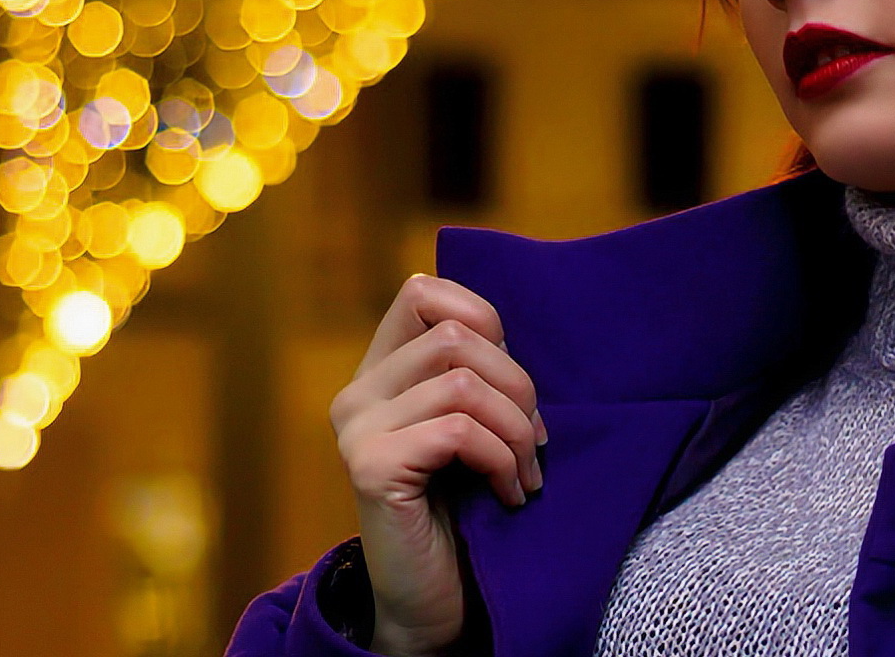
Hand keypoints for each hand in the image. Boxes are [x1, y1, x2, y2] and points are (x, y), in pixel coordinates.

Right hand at [329, 273, 548, 655]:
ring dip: (516, 430)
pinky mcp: (371, 467)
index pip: (423, 293)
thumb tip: (511, 338)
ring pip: (463, 383)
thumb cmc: (463, 511)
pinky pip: (459, 431)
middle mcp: (356, 394)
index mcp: (380, 373)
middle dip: (517, 385)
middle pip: (455, 335)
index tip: (513, 380)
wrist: (434, 601)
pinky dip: (501, 460)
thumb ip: (475, 377)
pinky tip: (510, 494)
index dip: (483, 317)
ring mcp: (357, 429)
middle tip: (537, 441)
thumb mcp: (473, 428)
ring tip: (526, 473)